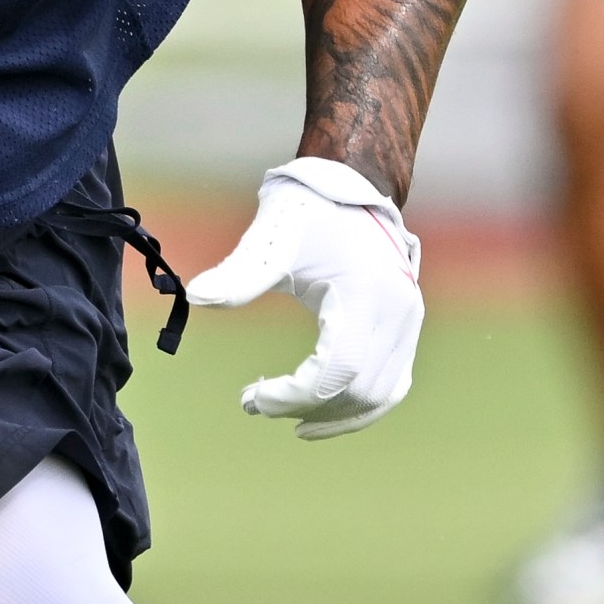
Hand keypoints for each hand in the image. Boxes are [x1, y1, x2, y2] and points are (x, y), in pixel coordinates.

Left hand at [188, 157, 423, 439]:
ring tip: (280, 410)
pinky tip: (318, 416)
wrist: (351, 187)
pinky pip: (391, 387)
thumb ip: (239, 272)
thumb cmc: (309, 212)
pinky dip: (357, 408)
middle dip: (304, 406)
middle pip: (358, 390)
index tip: (252, 397)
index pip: (338, 370)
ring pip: (379, 396)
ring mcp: (409, 323)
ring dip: (330, 414)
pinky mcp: (407, 329)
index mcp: (367, 293)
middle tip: (253, 402)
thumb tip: (195, 296)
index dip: (294, 395)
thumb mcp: (272, 236)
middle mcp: (398, 312)